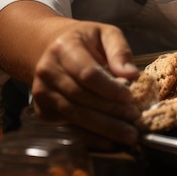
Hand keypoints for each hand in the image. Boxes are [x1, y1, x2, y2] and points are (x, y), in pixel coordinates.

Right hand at [29, 21, 141, 149]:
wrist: (51, 47)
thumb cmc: (84, 40)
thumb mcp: (105, 34)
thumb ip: (120, 51)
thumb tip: (132, 74)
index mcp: (64, 47)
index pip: (87, 73)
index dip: (109, 89)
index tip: (130, 98)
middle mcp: (48, 71)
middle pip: (80, 97)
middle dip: (110, 112)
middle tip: (134, 121)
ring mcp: (42, 92)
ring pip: (74, 115)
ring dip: (102, 128)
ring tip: (127, 134)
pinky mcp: (43, 110)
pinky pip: (67, 126)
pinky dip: (89, 136)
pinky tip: (108, 141)